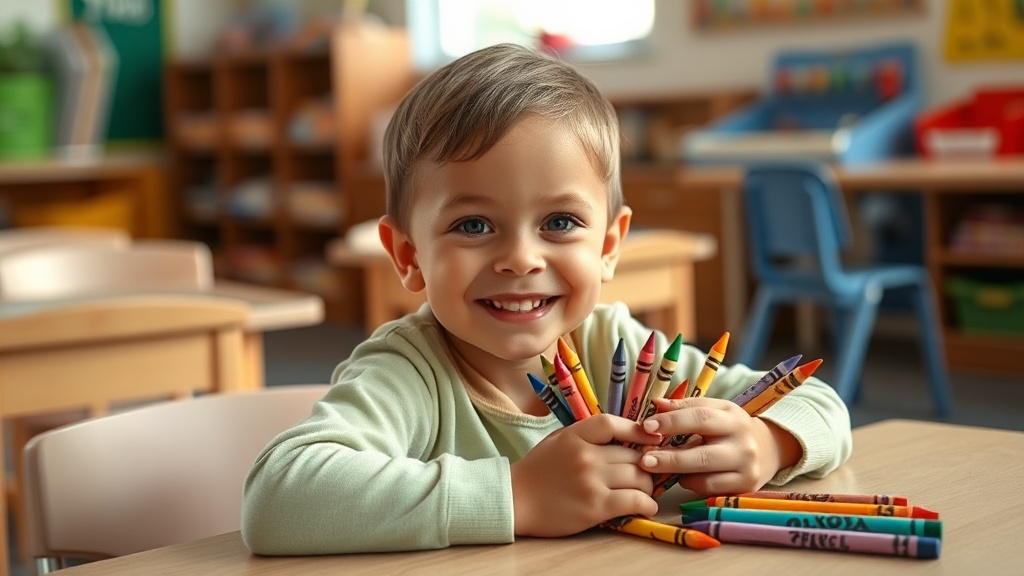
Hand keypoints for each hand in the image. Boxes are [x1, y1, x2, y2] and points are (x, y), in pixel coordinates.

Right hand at [511, 414, 661, 536]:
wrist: (515, 500)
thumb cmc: (538, 470)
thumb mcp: (559, 440)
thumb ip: (587, 435)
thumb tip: (624, 435)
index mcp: (575, 435)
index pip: (613, 424)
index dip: (638, 430)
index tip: (652, 438)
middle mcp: (586, 455)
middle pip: (633, 455)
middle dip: (646, 464)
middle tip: (648, 472)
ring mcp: (592, 481)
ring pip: (639, 477)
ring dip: (647, 486)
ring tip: (644, 491)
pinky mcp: (596, 506)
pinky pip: (635, 501)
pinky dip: (646, 504)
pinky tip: (646, 506)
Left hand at [637, 397, 801, 495]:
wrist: (767, 449)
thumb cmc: (729, 428)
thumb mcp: (713, 410)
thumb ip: (685, 407)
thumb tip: (656, 403)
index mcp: (733, 417)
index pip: (700, 417)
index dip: (672, 422)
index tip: (647, 426)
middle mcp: (743, 443)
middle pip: (702, 454)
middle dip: (670, 458)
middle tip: (644, 459)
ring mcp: (746, 468)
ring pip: (705, 476)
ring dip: (677, 472)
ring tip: (657, 466)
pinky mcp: (744, 488)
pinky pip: (710, 489)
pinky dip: (691, 483)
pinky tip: (683, 476)